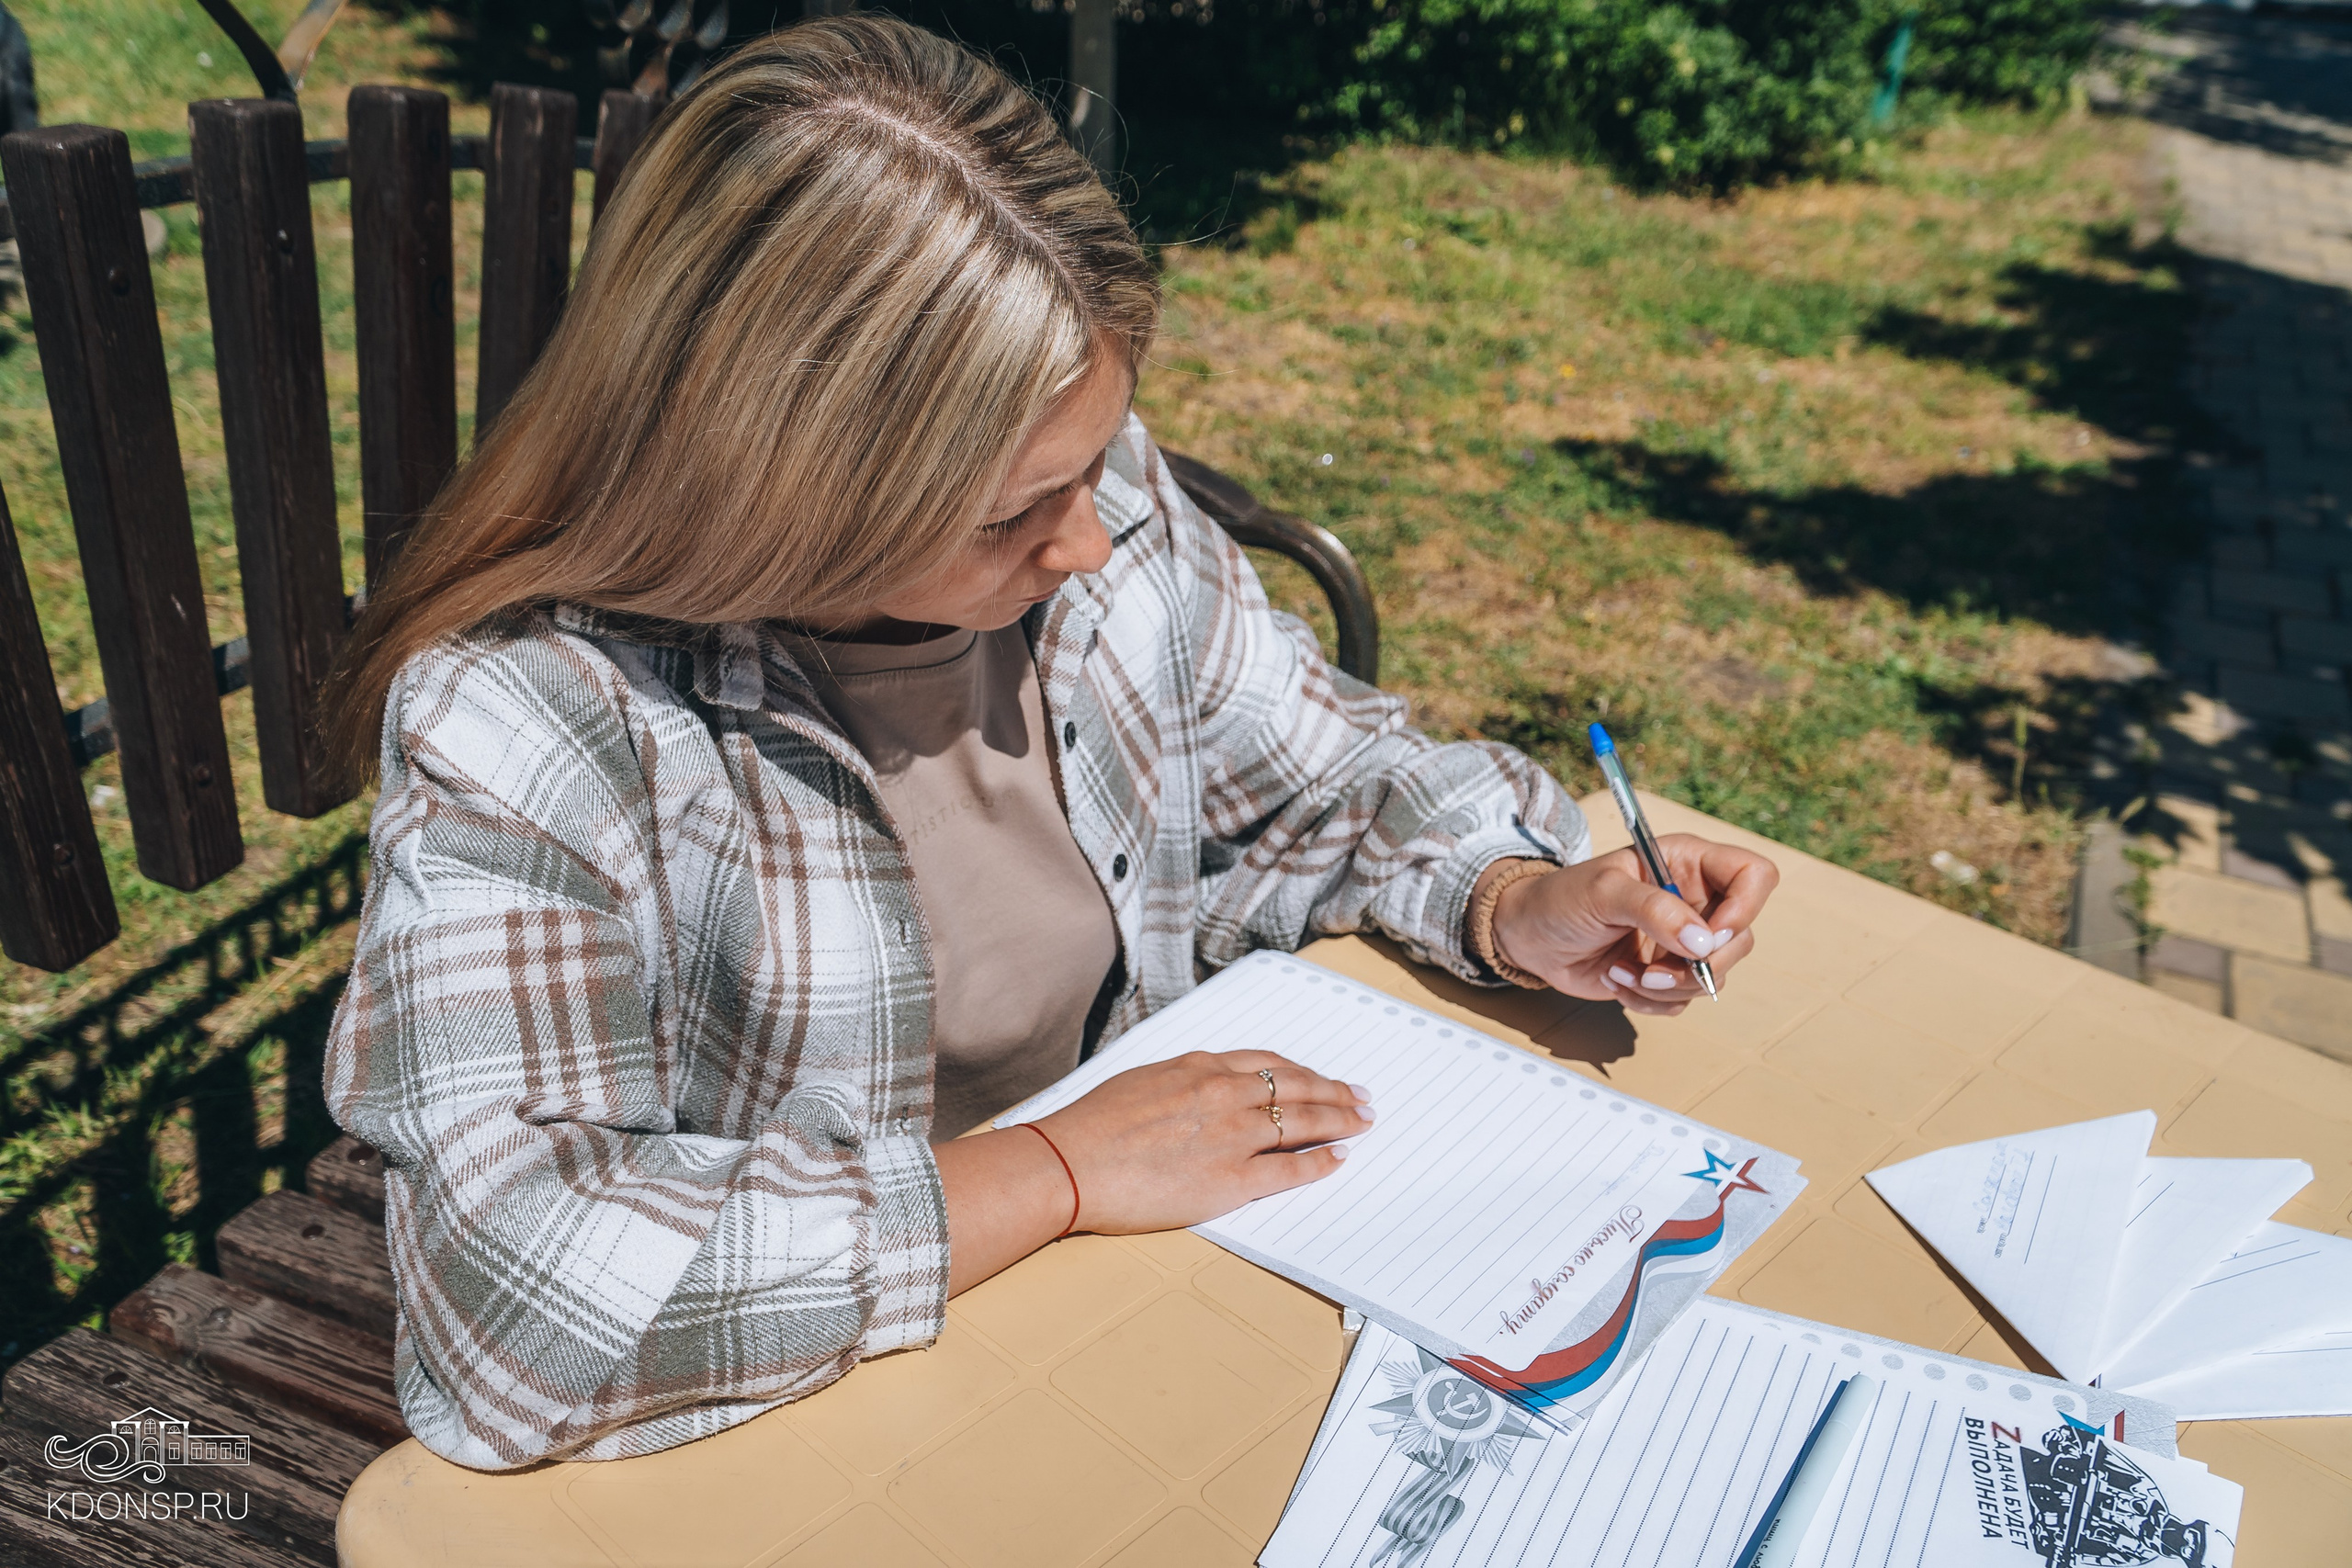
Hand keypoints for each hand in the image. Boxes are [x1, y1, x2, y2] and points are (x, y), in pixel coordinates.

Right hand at [1036, 1051, 1372, 1234]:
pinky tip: (1338, 1158)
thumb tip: (1204, 1085)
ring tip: (1361, 1123)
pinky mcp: (1231, 1179)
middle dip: (1335, 1092)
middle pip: (1298, 1087)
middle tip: (1360, 1097)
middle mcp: (1223, 1093)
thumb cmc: (1092, 1126)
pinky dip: (1321, 1161)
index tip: (1322, 1077)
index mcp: (1200, 1067)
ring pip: (1304, 1121)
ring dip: (1340, 1121)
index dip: (1303, 1070)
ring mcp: (1231, 1135)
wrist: (1069, 1164)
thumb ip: (1183, 1080)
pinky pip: (1291, 1167)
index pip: (1269, 1063)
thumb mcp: (1142, 1080)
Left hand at [1486, 835, 1778, 1014]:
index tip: (1708, 935)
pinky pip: (1683, 1000)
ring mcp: (1682, 939)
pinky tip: (1618, 979)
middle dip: (1698, 965)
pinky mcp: (1666, 972)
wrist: (1529, 936)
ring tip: (1625, 972)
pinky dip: (1651, 1000)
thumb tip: (1702, 941)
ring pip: (1714, 976)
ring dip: (1667, 986)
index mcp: (1687, 863)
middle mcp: (1694, 900)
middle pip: (1740, 937)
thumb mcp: (1603, 892)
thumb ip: (1653, 910)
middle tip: (1654, 969)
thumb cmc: (1561, 898)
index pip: (1753, 875)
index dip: (1745, 907)